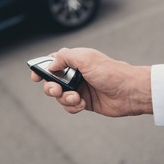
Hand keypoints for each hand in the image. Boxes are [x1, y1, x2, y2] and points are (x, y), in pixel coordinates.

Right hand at [31, 48, 152, 116]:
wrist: (129, 92)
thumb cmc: (110, 72)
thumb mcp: (86, 58)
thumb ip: (64, 57)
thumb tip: (51, 65)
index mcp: (75, 60)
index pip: (53, 62)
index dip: (42, 68)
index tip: (35, 76)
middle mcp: (76, 74)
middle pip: (52, 81)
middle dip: (51, 87)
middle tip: (56, 90)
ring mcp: (79, 88)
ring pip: (60, 96)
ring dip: (64, 98)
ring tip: (76, 98)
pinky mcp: (84, 102)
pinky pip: (69, 107)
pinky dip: (72, 106)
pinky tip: (82, 104)